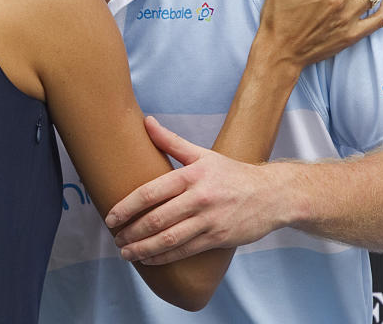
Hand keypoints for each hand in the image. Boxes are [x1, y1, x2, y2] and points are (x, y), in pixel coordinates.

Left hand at [105, 116, 281, 264]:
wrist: (271, 194)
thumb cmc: (232, 173)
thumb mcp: (203, 154)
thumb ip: (171, 142)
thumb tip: (146, 122)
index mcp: (192, 175)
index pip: (151, 192)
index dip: (127, 206)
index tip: (110, 217)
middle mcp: (199, 198)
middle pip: (157, 219)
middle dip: (131, 231)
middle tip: (115, 238)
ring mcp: (209, 220)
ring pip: (169, 239)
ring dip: (143, 248)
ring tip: (125, 252)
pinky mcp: (218, 238)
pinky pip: (184, 251)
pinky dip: (163, 257)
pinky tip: (149, 259)